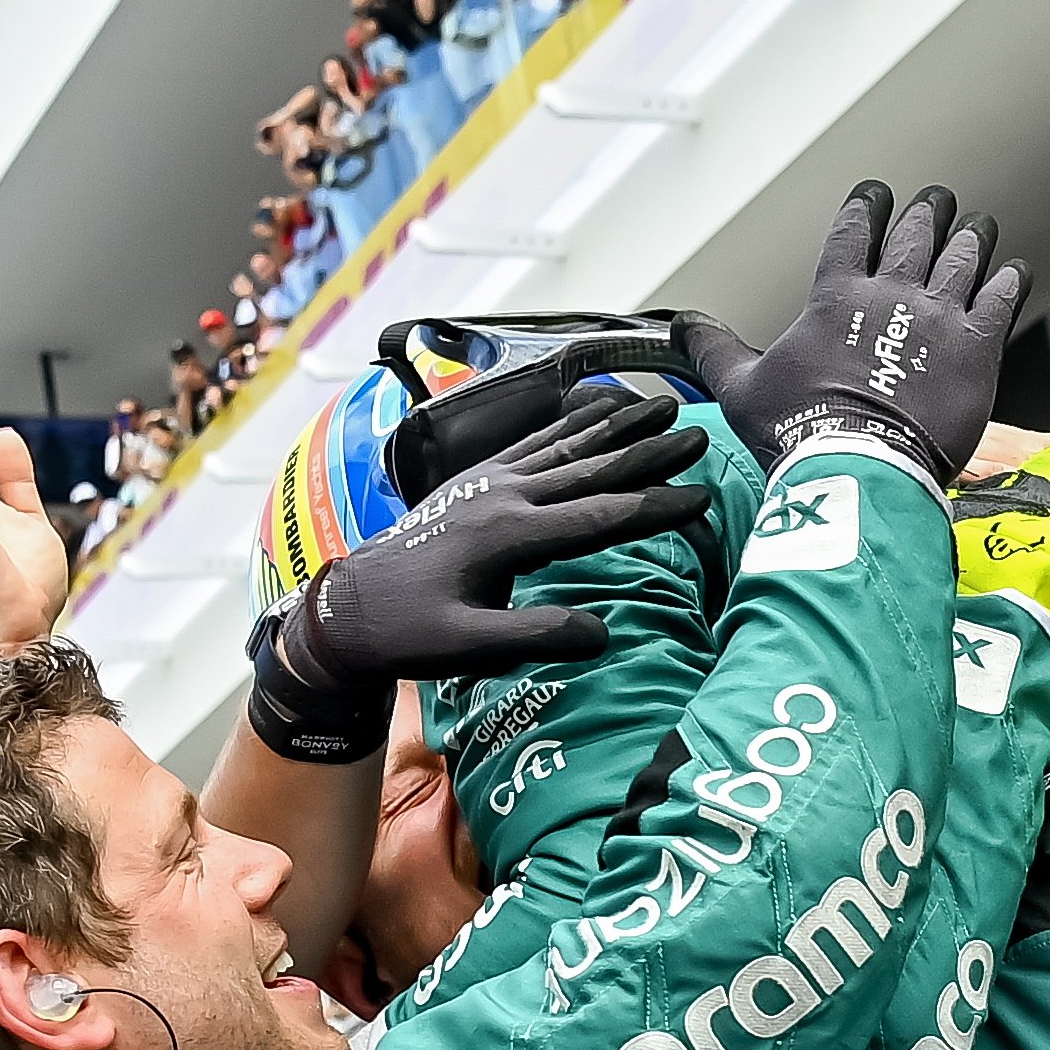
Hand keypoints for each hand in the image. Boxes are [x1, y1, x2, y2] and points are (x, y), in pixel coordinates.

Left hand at [245, 381, 708, 760]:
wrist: (348, 607)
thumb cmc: (408, 633)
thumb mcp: (469, 647)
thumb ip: (534, 636)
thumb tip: (602, 632)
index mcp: (510, 536)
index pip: (599, 518)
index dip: (654, 508)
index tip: (701, 497)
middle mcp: (504, 497)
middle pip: (592, 469)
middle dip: (649, 451)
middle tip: (698, 431)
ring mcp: (489, 482)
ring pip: (567, 446)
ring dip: (618, 425)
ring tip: (662, 402)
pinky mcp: (476, 480)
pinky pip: (534, 442)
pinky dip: (571, 423)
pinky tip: (594, 409)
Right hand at [664, 181, 1023, 482]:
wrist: (858, 470)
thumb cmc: (799, 434)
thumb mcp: (741, 388)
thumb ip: (714, 348)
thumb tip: (683, 325)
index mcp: (836, 297)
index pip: (854, 230)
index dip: (868, 206)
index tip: (877, 195)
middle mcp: (890, 294)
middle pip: (916, 233)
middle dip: (928, 211)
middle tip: (938, 199)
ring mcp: (937, 317)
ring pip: (962, 258)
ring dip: (971, 237)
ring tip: (979, 226)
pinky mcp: (976, 348)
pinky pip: (1001, 297)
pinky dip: (1009, 279)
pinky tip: (1015, 271)